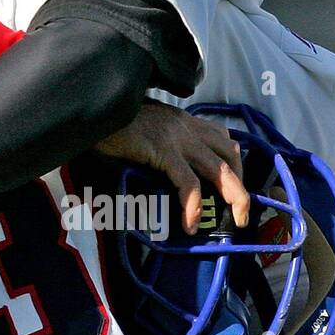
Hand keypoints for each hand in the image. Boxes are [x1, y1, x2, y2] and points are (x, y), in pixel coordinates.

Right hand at [96, 100, 249, 233]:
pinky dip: (193, 205)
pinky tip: (189, 223)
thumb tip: (160, 167)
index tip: (233, 184)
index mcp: (181, 119)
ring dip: (234, 196)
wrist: (92, 111)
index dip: (234, 162)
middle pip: (229, 154)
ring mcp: (176, 137)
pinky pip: (188, 182)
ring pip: (219, 169)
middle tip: (242, 212)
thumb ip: (157, 140)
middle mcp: (186, 125)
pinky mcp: (163, 150)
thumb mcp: (141, 126)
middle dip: (241, 184)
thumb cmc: (108, 122)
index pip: (222, 136)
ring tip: (234, 220)